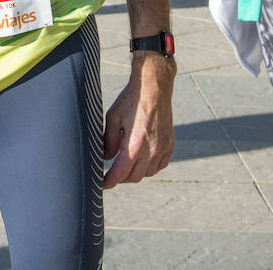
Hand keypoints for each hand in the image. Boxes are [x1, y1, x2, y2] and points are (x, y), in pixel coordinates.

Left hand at [102, 55, 175, 188]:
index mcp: (134, 145)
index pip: (120, 173)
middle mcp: (151, 150)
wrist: (154, 86)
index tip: (102, 185)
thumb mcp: (112, 118)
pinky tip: (142, 161)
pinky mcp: (170, 144)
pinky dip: (150, 167)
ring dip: (135, 173)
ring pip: (147, 173)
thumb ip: (108, 141)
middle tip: (111, 174)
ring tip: (125, 166)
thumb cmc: (131, 100)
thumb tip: (106, 158)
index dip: (109, 182)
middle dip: (120, 178)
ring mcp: (163, 148)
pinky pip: (160, 165)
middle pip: (134, 176)